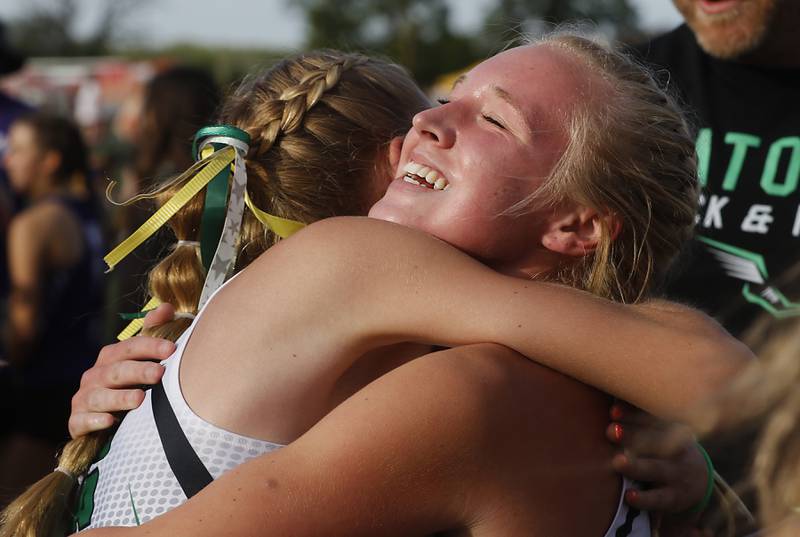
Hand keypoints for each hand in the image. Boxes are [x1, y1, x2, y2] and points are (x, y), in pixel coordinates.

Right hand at [68, 303, 176, 437]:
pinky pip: (82, 421)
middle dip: (138, 371)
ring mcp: (85, 399)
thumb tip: (166, 308)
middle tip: (159, 373)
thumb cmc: (131, 385)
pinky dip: (94, 421)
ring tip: (139, 399)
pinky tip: (109, 421)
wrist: (109, 421)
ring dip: (119, 398)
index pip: (130, 347)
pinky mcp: (77, 422)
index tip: (172, 349)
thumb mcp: (143, 360)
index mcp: (112, 358)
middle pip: (117, 370)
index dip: (150, 346)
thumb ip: (153, 333)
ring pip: (100, 396)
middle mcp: (95, 375)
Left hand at [607, 401, 707, 512]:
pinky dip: (644, 499)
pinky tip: (629, 495)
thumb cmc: (663, 446)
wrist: (698, 479)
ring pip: (655, 469)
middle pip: (653, 441)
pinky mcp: (674, 498)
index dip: (632, 416)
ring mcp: (676, 474)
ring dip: (636, 466)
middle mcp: (676, 450)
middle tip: (611, 431)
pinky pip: (659, 499)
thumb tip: (612, 406)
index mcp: (670, 428)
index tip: (613, 411)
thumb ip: (636, 419)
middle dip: (632, 436)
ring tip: (619, 462)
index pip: (651, 420)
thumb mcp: (659, 430)